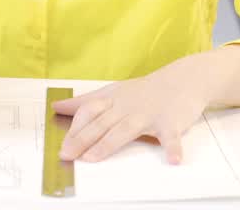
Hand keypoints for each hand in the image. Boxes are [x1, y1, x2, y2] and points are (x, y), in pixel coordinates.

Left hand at [53, 54, 215, 164]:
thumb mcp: (112, 92)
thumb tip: (56, 106)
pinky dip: (173, 148)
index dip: (74, 129)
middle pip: (101, 123)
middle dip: (82, 139)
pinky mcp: (170, 121)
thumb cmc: (144, 91)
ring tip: (93, 158)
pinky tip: (173, 160)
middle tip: (67, 154)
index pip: (88, 112)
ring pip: (125, 129)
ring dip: (108, 144)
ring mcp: (148, 114)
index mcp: (112, 100)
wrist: (182, 79)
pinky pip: (170, 137)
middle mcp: (127, 106)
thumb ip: (84, 102)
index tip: (62, 146)